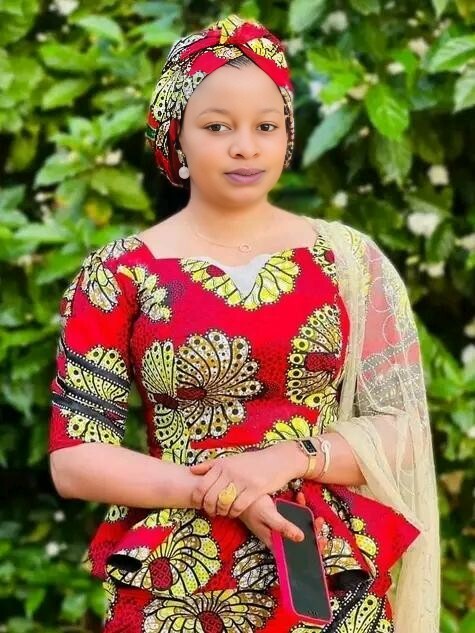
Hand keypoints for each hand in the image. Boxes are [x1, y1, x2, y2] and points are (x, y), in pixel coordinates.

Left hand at [190, 442, 306, 517]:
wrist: (277, 460)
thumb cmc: (251, 462)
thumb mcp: (230, 460)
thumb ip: (211, 465)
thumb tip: (192, 470)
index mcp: (222, 465)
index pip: (201, 486)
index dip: (198, 499)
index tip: (201, 504)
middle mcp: (230, 472)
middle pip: (210, 497)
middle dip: (209, 509)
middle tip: (213, 512)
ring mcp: (242, 481)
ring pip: (223, 503)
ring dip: (222, 512)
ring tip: (224, 512)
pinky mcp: (255, 489)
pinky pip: (238, 506)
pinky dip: (234, 512)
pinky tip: (235, 512)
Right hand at [239, 493, 327, 552]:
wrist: (236, 491)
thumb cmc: (250, 505)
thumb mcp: (268, 515)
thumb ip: (283, 527)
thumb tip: (301, 538)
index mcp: (275, 542)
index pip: (295, 554)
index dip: (310, 551)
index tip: (321, 541)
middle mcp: (277, 536)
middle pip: (298, 540)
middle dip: (312, 533)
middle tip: (319, 523)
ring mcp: (277, 525)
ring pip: (297, 527)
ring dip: (307, 520)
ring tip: (312, 511)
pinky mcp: (277, 515)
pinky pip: (291, 513)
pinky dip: (298, 507)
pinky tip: (299, 497)